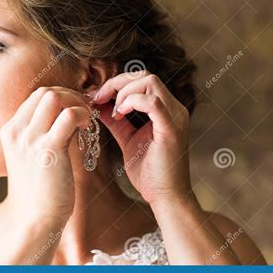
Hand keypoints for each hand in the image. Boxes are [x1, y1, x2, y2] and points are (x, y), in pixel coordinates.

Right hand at [0, 86, 91, 227]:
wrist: (34, 220)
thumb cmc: (38, 192)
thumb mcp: (31, 158)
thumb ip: (42, 135)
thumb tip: (66, 118)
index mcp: (10, 131)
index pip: (36, 97)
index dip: (60, 97)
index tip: (75, 109)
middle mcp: (16, 132)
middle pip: (45, 92)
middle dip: (70, 96)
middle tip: (84, 111)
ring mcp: (30, 139)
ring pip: (54, 97)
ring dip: (75, 103)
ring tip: (85, 120)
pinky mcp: (48, 150)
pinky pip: (69, 116)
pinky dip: (82, 115)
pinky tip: (87, 128)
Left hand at [90, 71, 191, 204]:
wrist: (165, 197)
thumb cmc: (149, 173)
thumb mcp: (127, 140)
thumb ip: (115, 121)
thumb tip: (98, 105)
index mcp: (166, 110)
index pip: (142, 80)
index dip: (117, 84)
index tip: (97, 97)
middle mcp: (174, 108)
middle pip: (145, 75)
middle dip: (117, 83)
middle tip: (99, 98)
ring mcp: (175, 116)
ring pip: (149, 81)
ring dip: (123, 92)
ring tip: (113, 111)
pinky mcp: (172, 128)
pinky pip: (153, 102)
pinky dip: (132, 102)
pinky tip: (120, 115)